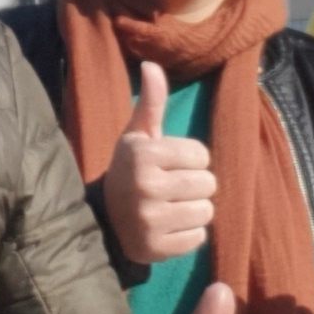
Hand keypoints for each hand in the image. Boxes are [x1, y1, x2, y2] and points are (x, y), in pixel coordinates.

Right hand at [103, 59, 215, 264]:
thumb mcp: (137, 136)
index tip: (169, 165)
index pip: (202, 154)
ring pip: (206, 211)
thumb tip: (153, 65)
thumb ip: (151, 103)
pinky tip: (168, 228)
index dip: (191, 160)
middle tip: (172, 189)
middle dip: (195, 186)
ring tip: (171, 207)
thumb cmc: (130, 170)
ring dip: (194, 210)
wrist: (104, 219)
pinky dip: (188, 234)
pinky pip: (198, 238)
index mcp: (143, 153)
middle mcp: (145, 185)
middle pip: (208, 184)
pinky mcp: (156, 247)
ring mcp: (150, 219)